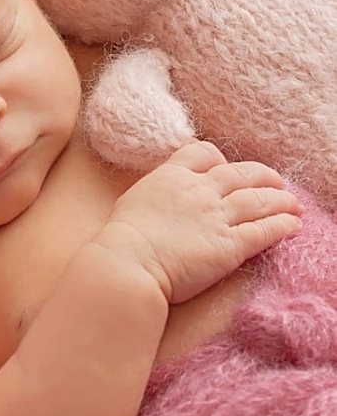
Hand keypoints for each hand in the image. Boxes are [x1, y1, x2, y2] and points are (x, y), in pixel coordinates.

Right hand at [97, 141, 302, 302]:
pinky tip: (293, 226)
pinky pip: (264, 231)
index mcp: (173, 176)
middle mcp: (199, 191)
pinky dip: (282, 226)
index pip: (204, 153)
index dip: (220, 160)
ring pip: (259, 200)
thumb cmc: (122, 236)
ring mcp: (217, 217)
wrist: (128, 261)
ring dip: (281, 201)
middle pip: (242, 174)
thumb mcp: (135, 199)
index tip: (225, 169)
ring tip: (294, 205)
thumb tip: (164, 198)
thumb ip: (157, 192)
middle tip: (276, 182)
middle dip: (264, 177)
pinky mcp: (230, 246)